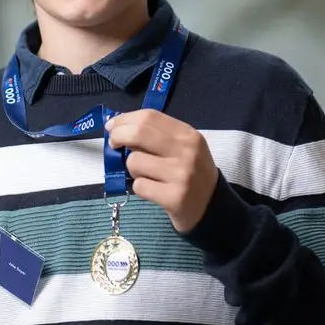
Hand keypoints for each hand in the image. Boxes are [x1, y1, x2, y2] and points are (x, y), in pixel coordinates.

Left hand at [105, 109, 218, 233]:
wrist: (212, 207)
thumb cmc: (190, 172)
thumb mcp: (182, 147)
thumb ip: (156, 135)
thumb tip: (117, 127)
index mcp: (188, 135)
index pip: (149, 117)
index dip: (124, 119)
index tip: (112, 126)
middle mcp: (187, 152)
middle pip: (138, 133)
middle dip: (118, 137)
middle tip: (114, 144)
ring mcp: (181, 175)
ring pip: (134, 162)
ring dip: (132, 169)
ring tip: (147, 175)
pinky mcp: (174, 198)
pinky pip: (139, 186)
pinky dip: (139, 188)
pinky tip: (153, 190)